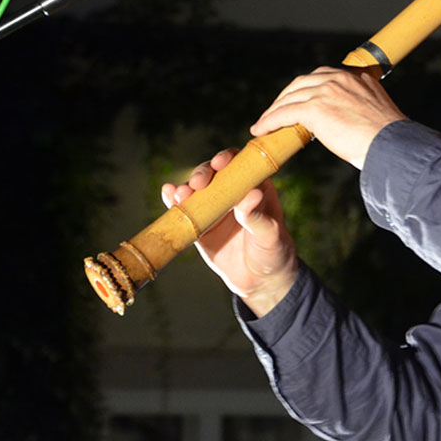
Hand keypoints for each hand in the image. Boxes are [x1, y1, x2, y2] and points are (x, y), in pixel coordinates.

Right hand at [160, 148, 297, 316]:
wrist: (259, 281)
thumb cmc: (273, 252)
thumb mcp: (270, 235)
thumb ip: (258, 217)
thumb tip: (251, 195)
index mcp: (255, 186)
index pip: (240, 164)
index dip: (228, 158)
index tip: (220, 163)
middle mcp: (232, 192)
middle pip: (213, 173)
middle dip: (203, 173)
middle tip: (198, 183)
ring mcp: (213, 207)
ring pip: (196, 190)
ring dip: (186, 188)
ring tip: (181, 195)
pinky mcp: (199, 225)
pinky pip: (184, 211)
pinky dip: (173, 201)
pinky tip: (167, 194)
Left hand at [250, 66, 405, 168]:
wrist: (392, 145)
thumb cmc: (388, 137)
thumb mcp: (375, 111)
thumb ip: (359, 107)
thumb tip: (350, 122)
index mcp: (354, 76)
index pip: (321, 76)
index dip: (304, 88)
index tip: (297, 99)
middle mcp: (338, 78)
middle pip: (301, 82)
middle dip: (285, 96)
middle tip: (276, 111)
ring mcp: (326, 91)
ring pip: (290, 97)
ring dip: (274, 110)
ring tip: (264, 123)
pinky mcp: (315, 108)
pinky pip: (285, 113)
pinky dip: (270, 120)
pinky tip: (261, 130)